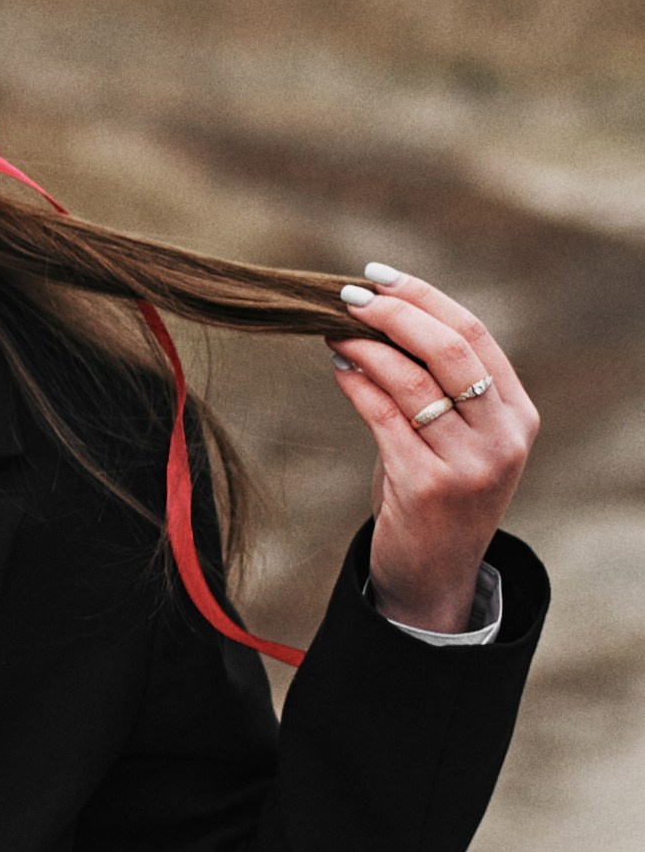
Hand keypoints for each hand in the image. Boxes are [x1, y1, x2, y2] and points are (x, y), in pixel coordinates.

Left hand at [326, 263, 536, 633]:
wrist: (433, 577)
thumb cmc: (437, 494)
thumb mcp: (457, 438)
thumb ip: (437, 385)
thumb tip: (377, 315)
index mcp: (518, 416)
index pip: (476, 335)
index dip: (425, 297)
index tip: (379, 275)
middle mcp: (503, 437)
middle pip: (449, 348)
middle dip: (394, 313)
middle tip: (348, 296)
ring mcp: (469, 464)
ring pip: (411, 380)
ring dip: (365, 347)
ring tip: (333, 331)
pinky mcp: (427, 486)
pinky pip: (383, 416)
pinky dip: (356, 383)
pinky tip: (338, 368)